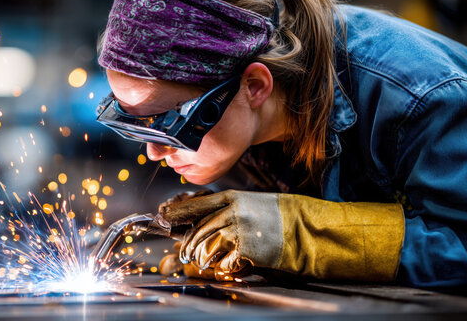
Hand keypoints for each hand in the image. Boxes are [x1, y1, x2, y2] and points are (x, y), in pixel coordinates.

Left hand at [159, 190, 282, 275]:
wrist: (303, 227)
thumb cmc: (275, 217)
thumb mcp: (248, 204)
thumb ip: (224, 210)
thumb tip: (198, 222)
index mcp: (231, 197)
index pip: (195, 204)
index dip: (177, 211)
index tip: (163, 215)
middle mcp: (232, 211)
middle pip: (197, 229)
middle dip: (187, 244)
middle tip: (183, 253)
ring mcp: (238, 229)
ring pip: (205, 247)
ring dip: (202, 258)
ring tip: (203, 261)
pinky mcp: (246, 249)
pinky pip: (223, 262)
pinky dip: (224, 267)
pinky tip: (231, 264)